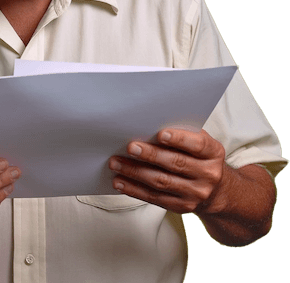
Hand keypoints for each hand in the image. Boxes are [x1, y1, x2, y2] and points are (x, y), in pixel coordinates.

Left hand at [109, 129, 225, 213]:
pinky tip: (120, 181)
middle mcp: (208, 174)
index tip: (160, 134)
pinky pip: (155, 198)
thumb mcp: (198, 141)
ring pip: (161, 182)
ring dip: (135, 172)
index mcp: (213, 153)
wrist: (215, 190)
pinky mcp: (182, 207)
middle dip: (150, 155)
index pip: (198, 145)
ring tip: (116, 163)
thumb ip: (181, 133)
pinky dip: (134, 189)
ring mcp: (195, 193)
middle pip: (175, 163)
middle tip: (130, 147)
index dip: (179, 139)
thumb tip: (148, 124)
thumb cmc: (199, 157)